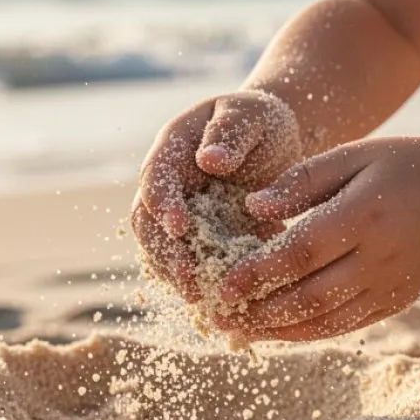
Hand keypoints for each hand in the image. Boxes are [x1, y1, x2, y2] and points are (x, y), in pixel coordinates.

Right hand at [131, 90, 301, 299]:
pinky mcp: (196, 240)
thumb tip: (208, 160)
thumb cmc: (259, 123)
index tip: (180, 227)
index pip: (155, 178)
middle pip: (148, 224)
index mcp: (171, 150)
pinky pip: (188, 265)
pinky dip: (200, 283)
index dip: (162, 204)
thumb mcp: (249, 117)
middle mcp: (166, 187)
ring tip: (201, 299)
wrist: (272, 143)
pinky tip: (218, 302)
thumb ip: (229, 134)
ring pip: (162, 251)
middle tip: (188, 278)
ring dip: (176, 276)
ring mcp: (177, 216)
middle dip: (165, 253)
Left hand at [215, 135, 419, 340]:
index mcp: (366, 215)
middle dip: (259, 311)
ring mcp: (392, 286)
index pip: (301, 253)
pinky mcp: (397, 302)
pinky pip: (346, 325)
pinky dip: (307, 331)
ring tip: (237, 328)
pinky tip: (275, 328)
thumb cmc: (397, 165)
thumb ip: (300, 181)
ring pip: (327, 320)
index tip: (220, 286)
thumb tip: (252, 208)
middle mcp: (382, 258)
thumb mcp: (350, 157)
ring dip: (278, 329)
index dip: (258, 273)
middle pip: (311, 296)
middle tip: (216, 316)